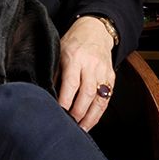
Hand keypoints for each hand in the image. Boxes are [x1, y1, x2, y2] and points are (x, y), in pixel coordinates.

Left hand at [57, 15, 116, 131]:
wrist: (96, 30)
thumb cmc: (73, 42)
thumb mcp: (59, 53)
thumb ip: (55, 73)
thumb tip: (47, 96)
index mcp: (74, 57)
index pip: (71, 83)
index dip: (65, 101)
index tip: (59, 114)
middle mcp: (91, 65)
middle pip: (87, 94)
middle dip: (78, 113)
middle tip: (69, 125)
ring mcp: (103, 71)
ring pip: (99, 99)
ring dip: (90, 117)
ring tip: (81, 130)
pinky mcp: (112, 76)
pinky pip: (107, 98)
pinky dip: (99, 112)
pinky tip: (91, 121)